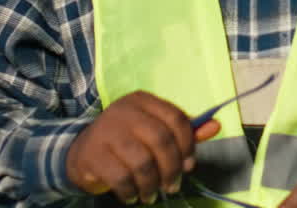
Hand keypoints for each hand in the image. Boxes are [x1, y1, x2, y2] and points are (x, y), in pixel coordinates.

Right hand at [66, 91, 220, 203]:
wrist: (81, 152)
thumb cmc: (126, 141)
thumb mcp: (153, 131)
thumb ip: (183, 131)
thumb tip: (216, 126)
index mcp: (142, 100)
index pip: (175, 117)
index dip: (188, 144)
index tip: (189, 165)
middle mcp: (123, 111)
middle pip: (161, 140)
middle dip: (172, 168)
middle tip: (173, 185)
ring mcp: (106, 131)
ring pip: (142, 161)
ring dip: (152, 184)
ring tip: (151, 194)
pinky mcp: (92, 154)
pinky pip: (121, 178)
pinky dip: (131, 192)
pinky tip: (132, 195)